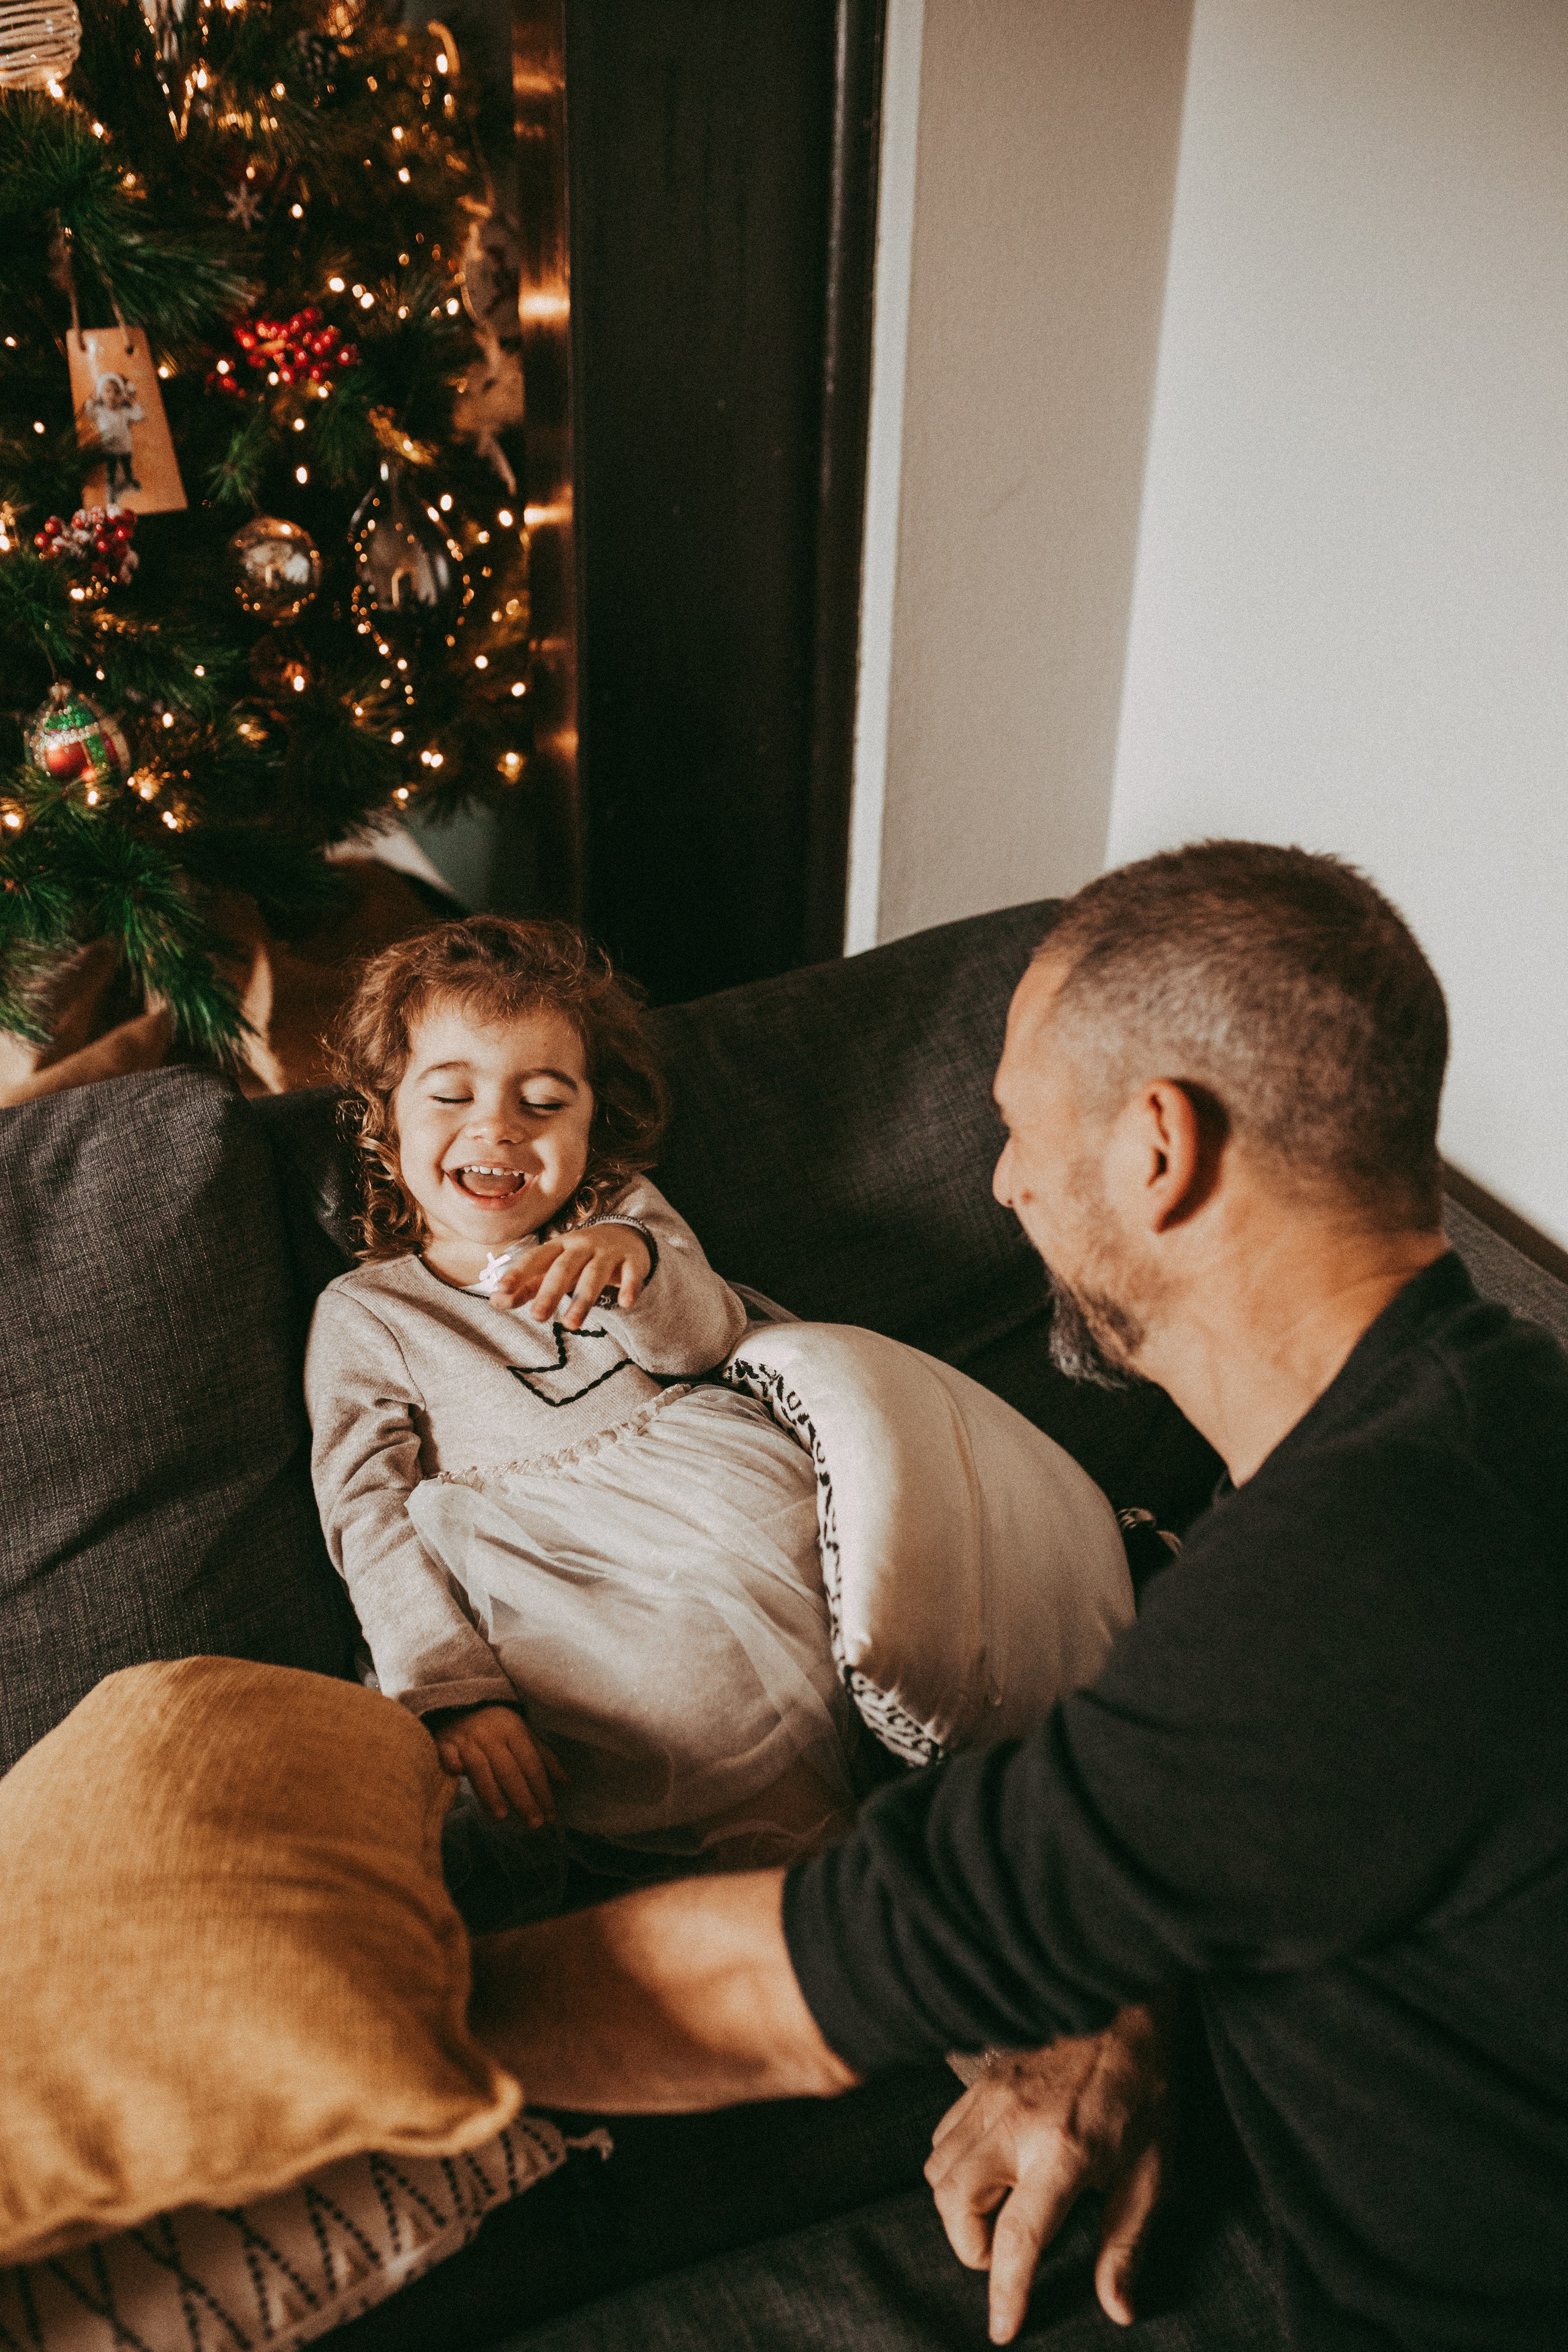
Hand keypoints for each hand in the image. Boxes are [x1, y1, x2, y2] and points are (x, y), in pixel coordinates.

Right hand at [429, 1703, 567, 1827]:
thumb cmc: (496, 1725)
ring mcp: (467, 1739)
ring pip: (480, 1768)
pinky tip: (457, 1773)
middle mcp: (492, 1735)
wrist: (460, 1704)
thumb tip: (566, 1782)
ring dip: (490, 1792)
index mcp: (514, 1730)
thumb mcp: (523, 1734)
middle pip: (509, 1770)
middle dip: (523, 1798)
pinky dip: (451, 1762)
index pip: (532, 1765)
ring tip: (501, 1816)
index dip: (542, 1791)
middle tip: (534, 1824)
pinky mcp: (444, 1743)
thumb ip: (543, 1757)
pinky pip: (447, 1754)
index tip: (550, 1816)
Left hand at [491, 1225, 651, 1329]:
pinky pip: (631, 1273)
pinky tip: (626, 1304)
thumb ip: (527, 1285)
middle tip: (538, 1317)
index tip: (501, 1292)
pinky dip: (629, 1286)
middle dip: (550, 1292)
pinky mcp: (632, 1261)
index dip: (518, 1273)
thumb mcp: (553, 1267)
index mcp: (558, 1247)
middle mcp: (581, 1246)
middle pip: (564, 1267)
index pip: (535, 1258)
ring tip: (572, 1324)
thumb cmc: (580, 1258)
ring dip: (583, 1298)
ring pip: (595, 1273)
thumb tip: (496, 1301)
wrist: (625, 1236)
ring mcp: (607, 1252)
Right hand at [924, 2004, 1171, 2342]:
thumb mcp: (1151, 2175)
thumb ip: (1125, 2244)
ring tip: (996, 2212)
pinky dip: (952, 2166)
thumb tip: (1116, 2307)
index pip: (1018, 2238)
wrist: (1125, 2011)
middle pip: (955, 2203)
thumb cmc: (1145, 2093)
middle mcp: (1016, 2124)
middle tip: (1003, 2252)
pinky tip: (988, 2170)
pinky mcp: (980, 2080)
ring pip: (938, 2170)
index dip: (1005, 2291)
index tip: (1003, 2328)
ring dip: (958, 2207)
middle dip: (971, 2246)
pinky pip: (941, 2135)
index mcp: (1064, 2152)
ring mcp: (991, 2097)